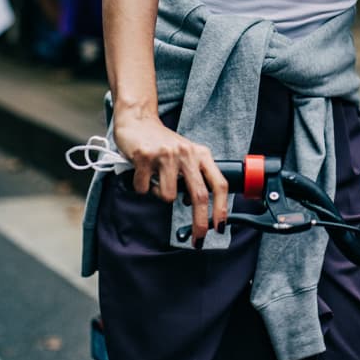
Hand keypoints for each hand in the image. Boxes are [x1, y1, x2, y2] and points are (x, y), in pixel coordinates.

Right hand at [113, 111, 229, 243]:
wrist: (138, 120)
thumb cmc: (163, 142)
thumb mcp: (186, 155)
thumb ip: (195, 175)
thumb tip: (196, 204)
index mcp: (200, 154)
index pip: (219, 184)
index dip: (222, 208)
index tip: (220, 227)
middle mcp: (186, 154)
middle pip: (199, 196)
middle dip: (200, 222)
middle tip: (198, 238)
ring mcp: (165, 155)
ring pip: (168, 196)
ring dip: (159, 194)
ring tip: (155, 180)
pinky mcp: (144, 156)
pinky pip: (144, 189)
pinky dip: (142, 187)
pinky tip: (142, 173)